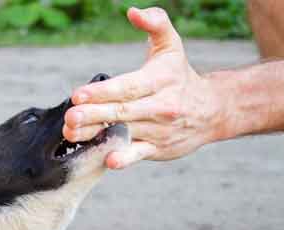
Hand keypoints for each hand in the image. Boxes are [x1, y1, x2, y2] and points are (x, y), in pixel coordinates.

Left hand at [63, 7, 225, 168]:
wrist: (212, 110)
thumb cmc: (181, 77)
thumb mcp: (172, 46)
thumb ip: (156, 24)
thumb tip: (133, 12)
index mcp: (160, 81)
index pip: (128, 87)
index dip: (103, 92)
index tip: (79, 94)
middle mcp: (160, 107)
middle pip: (123, 111)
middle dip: (94, 114)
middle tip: (71, 116)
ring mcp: (158, 130)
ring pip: (125, 133)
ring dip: (97, 135)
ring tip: (73, 134)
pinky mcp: (157, 148)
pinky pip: (139, 154)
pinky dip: (125, 158)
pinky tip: (109, 161)